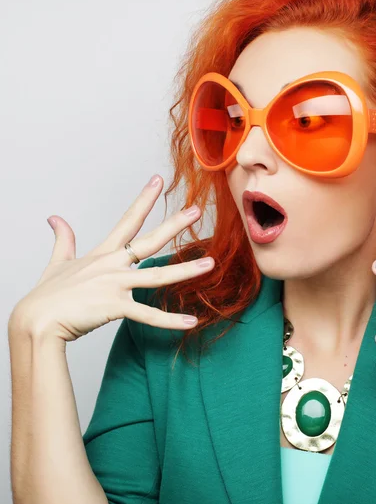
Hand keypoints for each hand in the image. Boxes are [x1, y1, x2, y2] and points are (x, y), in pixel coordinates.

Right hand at [9, 175, 213, 343]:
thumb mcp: (58, 263)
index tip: (158, 181)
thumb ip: (63, 240)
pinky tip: (191, 322)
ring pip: (158, 276)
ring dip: (187, 271)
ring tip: (211, 264)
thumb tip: (55, 218)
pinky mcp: (115, 307)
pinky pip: (148, 315)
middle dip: (174, 224)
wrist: (35, 321)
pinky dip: (170, 321)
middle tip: (196, 210)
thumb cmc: (47, 295)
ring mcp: (115, 285)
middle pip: (150, 240)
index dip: (145, 199)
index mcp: (103, 253)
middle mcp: (112, 265)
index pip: (128, 220)